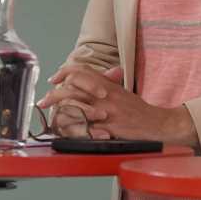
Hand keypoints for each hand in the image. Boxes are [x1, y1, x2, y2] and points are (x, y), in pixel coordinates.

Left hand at [40, 64, 198, 145]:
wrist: (157, 123)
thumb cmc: (139, 110)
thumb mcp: (123, 91)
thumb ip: (109, 82)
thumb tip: (98, 74)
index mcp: (107, 84)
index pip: (82, 70)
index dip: (64, 72)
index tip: (54, 79)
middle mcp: (105, 94)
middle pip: (73, 85)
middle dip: (54, 93)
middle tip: (43, 101)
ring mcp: (105, 111)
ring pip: (75, 104)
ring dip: (58, 110)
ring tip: (49, 116)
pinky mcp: (107, 127)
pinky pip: (84, 125)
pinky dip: (71, 127)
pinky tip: (63, 129)